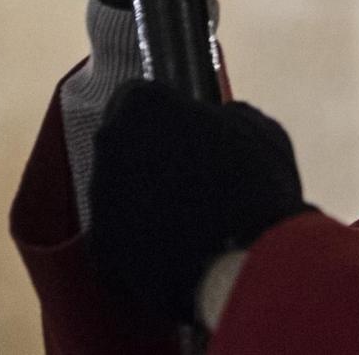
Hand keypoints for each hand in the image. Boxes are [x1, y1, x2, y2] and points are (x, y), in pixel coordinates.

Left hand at [89, 82, 310, 324]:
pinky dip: (140, 238)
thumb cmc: (254, 183)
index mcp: (143, 105)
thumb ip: (226, 118)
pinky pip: (120, 233)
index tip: (187, 131)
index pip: (139, 97)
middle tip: (188, 174)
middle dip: (148, 154)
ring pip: (118, 189)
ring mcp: (100, 197)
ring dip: (143, 197)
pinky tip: (175, 247)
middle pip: (123, 142)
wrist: (243, 261)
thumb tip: (220, 123)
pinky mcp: (101, 246)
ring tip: (186, 217)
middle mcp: (109, 143)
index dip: (165, 115)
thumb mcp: (258, 131)